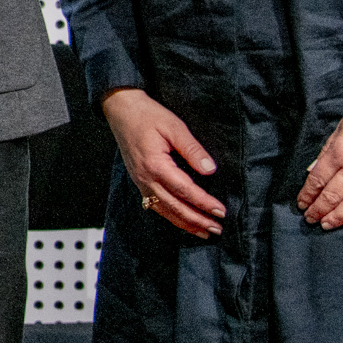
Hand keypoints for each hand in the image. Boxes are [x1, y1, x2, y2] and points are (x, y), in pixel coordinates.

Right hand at [105, 88, 222, 237]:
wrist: (121, 110)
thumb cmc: (147, 116)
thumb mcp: (174, 127)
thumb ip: (192, 149)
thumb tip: (209, 169)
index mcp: (155, 165)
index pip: (185, 190)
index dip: (204, 202)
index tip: (220, 210)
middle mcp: (146, 178)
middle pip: (174, 207)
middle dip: (197, 220)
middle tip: (217, 228)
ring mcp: (140, 182)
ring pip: (164, 211)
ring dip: (185, 223)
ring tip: (204, 231)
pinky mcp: (139, 181)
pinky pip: (155, 205)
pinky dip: (170, 216)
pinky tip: (182, 221)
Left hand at [297, 92, 342, 229]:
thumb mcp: (342, 125)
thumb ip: (329, 149)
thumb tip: (316, 168)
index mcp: (340, 152)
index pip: (317, 179)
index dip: (307, 194)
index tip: (301, 203)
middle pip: (332, 195)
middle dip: (318, 210)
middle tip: (310, 219)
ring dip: (338, 217)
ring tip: (327, 224)